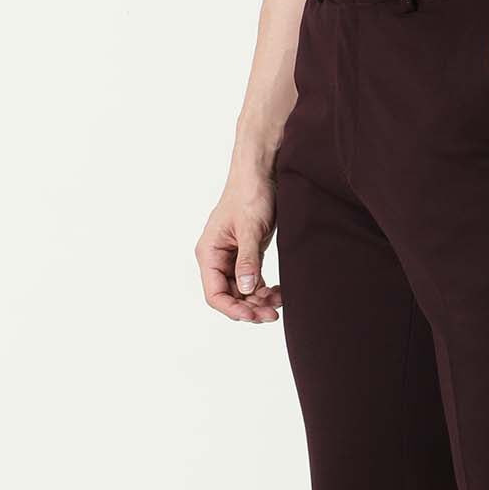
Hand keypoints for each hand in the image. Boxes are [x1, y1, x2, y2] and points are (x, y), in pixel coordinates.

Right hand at [196, 172, 284, 322]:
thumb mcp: (250, 228)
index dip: (233, 309)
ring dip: (259, 300)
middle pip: (230, 295)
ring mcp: (232, 257)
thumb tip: (247, 289)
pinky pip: (253, 281)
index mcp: (209, 252)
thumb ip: (247, 260)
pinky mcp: (247, 254)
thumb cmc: (250, 194)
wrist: (261, 173)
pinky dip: (265, 289)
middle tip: (273, 315)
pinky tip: (279, 292)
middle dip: (250, 307)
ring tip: (280, 302)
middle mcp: (217, 258)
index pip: (214, 293)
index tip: (253, 316)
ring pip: (243, 291)